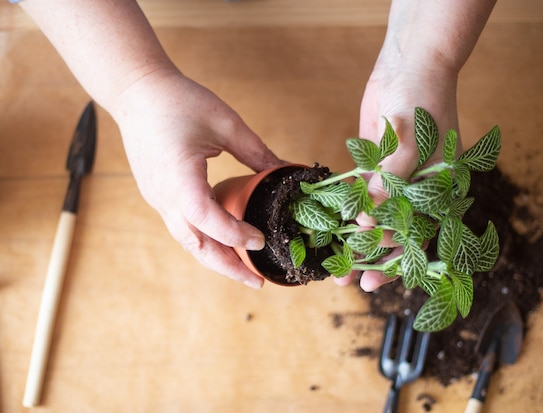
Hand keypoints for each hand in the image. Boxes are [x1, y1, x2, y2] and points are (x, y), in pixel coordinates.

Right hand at [112, 69, 282, 287]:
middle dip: (226, 267)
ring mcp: (157, 197)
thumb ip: (256, 151)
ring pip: (187, 240)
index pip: (208, 219)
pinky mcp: (157, 194)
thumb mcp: (225, 122)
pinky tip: (224, 241)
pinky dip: (204, 239)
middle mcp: (163, 195)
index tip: (261, 241)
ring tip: (243, 270)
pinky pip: (182, 226)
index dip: (235, 235)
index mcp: (178, 177)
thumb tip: (284, 170)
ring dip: (215, 258)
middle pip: (195, 244)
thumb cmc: (177, 100)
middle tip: (256, 282)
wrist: (135, 91)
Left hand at [334, 58, 461, 291]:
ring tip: (333, 261)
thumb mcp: (411, 142)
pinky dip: (347, 210)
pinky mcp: (375, 163)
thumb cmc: (423, 100)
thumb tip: (371, 220)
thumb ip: (391, 182)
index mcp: (438, 191)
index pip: (416, 237)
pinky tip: (330, 227)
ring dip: (355, 239)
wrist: (411, 62)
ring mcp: (395, 178)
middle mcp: (418, 189)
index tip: (370, 279)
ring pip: (375, 218)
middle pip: (394, 233)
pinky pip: (360, 193)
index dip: (394, 261)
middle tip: (345, 280)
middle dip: (370, 258)